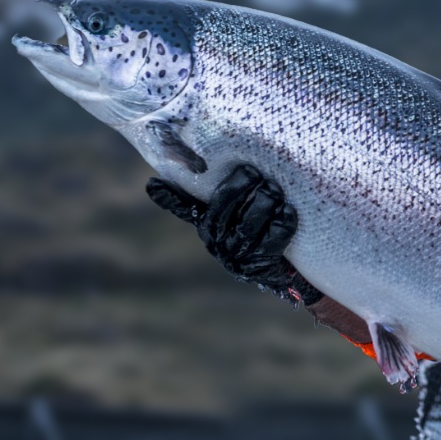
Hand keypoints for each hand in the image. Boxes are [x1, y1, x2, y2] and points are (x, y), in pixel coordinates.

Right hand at [145, 166, 322, 304]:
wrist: (281, 265)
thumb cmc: (254, 225)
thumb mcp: (233, 208)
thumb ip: (209, 192)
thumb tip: (160, 180)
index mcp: (205, 223)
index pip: (185, 208)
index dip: (170, 198)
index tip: (152, 184)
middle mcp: (216, 243)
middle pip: (221, 213)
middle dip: (238, 189)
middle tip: (253, 172)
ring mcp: (237, 257)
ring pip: (246, 227)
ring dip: (263, 205)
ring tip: (274, 189)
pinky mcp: (260, 267)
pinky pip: (271, 243)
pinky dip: (281, 225)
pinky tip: (288, 210)